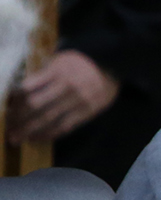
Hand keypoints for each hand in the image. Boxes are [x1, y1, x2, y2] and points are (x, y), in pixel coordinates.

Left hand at [5, 50, 119, 142]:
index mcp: (56, 72)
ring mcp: (78, 101)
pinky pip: (65, 126)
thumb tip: (19, 94)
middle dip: (19, 119)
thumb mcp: (59, 60)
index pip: (29, 88)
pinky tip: (37, 138)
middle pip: (36, 106)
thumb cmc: (80, 63)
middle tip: (8, 130)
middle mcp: (66, 87)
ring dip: (30, 130)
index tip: (7, 110)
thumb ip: (42, 75)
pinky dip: (49, 134)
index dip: (15, 101)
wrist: (112, 65)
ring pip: (49, 119)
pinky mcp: (87, 112)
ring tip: (18, 138)